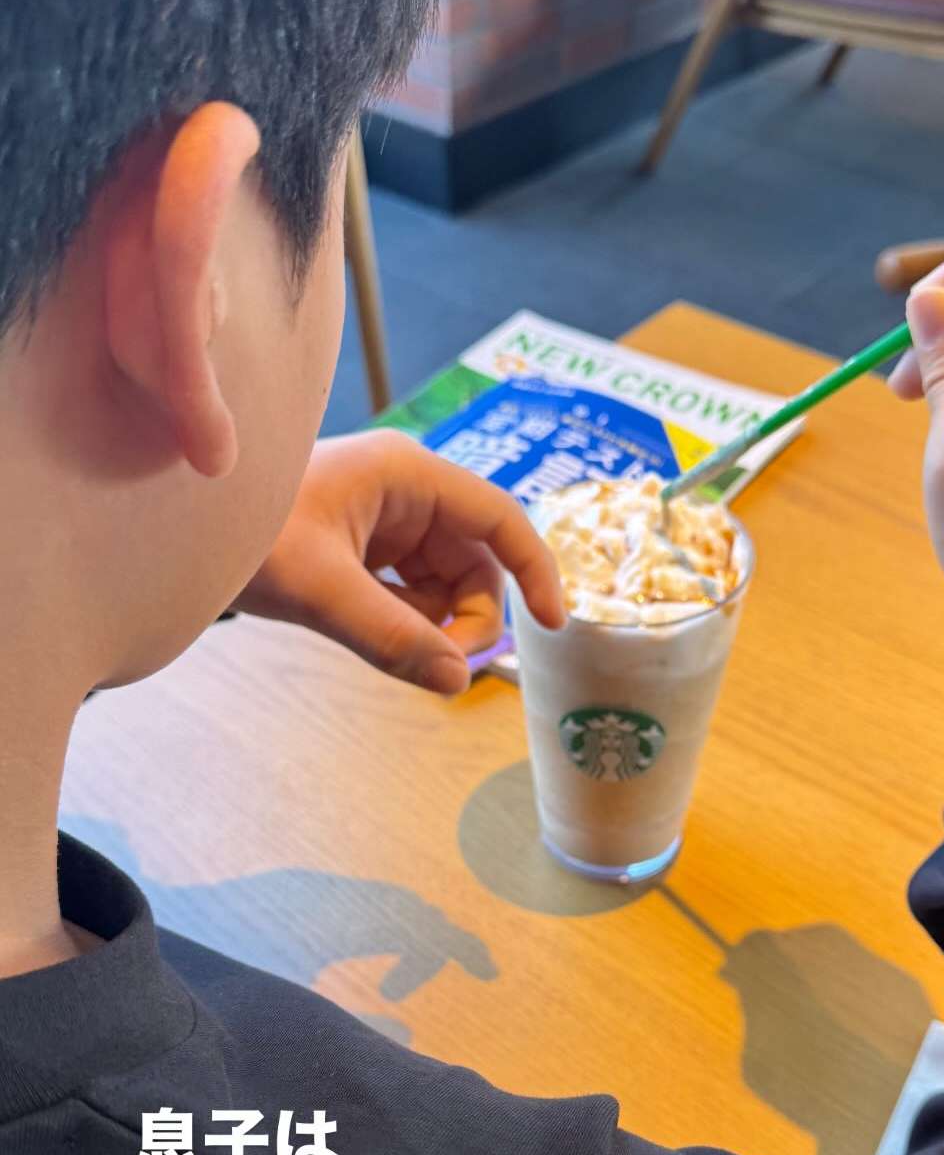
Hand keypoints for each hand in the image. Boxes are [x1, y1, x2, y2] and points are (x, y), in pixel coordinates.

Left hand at [235, 430, 564, 692]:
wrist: (179, 533)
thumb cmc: (243, 536)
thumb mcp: (319, 590)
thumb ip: (390, 636)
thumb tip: (458, 680)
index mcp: (408, 474)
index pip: (500, 519)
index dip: (535, 570)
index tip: (553, 625)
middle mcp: (407, 491)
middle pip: (477, 562)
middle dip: (469, 617)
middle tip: (439, 663)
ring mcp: (388, 521)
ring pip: (447, 585)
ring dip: (436, 625)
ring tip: (393, 647)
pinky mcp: (368, 549)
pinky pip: (413, 594)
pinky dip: (409, 624)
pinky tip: (378, 637)